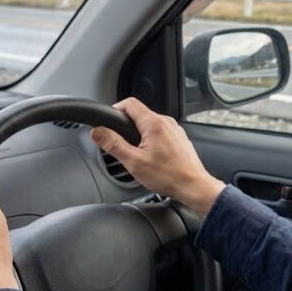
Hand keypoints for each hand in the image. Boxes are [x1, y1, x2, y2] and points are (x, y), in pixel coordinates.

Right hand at [90, 97, 225, 214]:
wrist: (193, 186)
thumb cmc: (168, 176)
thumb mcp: (134, 161)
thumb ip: (113, 144)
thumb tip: (97, 132)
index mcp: (154, 123)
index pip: (130, 103)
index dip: (116, 109)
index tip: (109, 120)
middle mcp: (166, 122)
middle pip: (140, 114)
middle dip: (127, 126)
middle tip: (119, 142)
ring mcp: (175, 130)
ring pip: (150, 124)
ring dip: (139, 134)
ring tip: (136, 153)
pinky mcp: (179, 139)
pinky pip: (161, 133)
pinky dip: (152, 140)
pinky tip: (151, 157)